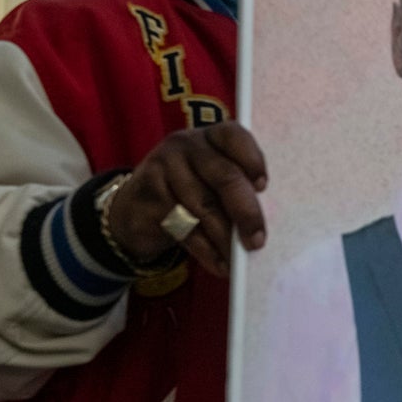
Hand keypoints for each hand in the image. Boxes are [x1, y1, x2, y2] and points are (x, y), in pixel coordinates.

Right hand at [109, 122, 267, 275]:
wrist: (138, 209)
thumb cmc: (192, 193)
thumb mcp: (214, 182)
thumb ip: (237, 190)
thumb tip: (262, 225)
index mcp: (213, 137)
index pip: (236, 137)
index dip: (253, 160)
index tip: (264, 187)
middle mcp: (187, 145)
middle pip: (225, 177)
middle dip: (246, 213)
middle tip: (257, 241)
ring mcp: (164, 168)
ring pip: (204, 207)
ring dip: (225, 239)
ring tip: (239, 261)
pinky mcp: (149, 195)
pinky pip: (184, 226)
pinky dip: (206, 250)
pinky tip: (219, 264)